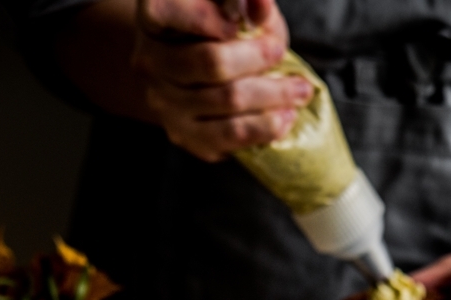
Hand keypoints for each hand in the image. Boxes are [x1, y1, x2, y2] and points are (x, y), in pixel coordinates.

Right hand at [132, 0, 311, 160]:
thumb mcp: (233, 8)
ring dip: (272, 96)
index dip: (206, 18)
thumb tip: (262, 4)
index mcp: (155, 16)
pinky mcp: (185, 136)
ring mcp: (164, 103)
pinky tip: (284, 118)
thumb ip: (247, 5)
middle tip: (281, 54)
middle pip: (210, 62)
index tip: (238, 23)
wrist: (192, 78)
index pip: (168, 12)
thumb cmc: (218, 32)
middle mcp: (151, 61)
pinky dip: (265, 127)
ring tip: (299, 91)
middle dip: (255, 57)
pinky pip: (231, 135)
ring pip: (227, 101)